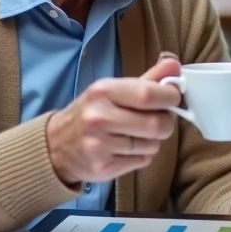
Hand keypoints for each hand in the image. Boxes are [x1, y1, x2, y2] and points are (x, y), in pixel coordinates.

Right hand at [46, 52, 182, 185]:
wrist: (56, 145)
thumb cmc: (91, 113)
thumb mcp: (113, 90)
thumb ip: (148, 78)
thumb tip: (174, 63)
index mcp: (103, 91)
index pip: (149, 94)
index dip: (170, 97)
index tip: (173, 98)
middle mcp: (99, 118)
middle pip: (157, 124)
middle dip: (166, 122)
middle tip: (159, 119)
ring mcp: (100, 145)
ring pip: (152, 145)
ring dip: (153, 140)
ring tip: (137, 134)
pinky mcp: (103, 168)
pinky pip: (142, 161)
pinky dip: (142, 155)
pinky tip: (128, 148)